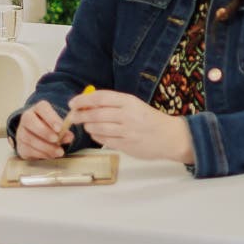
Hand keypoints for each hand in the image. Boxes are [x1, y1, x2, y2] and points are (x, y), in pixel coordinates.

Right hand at [13, 99, 73, 159]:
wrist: (38, 135)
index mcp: (37, 109)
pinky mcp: (20, 146)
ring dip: (45, 146)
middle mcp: (26, 118)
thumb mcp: (59, 125)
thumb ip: (64, 129)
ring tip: (59, 151)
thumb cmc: (50, 126)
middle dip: (44, 132)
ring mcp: (21, 132)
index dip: (50, 118)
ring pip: (29, 138)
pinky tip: (51, 155)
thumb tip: (69, 137)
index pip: (41, 108)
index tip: (60, 128)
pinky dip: (41, 154)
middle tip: (57, 139)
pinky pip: (28, 150)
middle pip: (30, 122)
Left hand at [66, 90, 194, 163]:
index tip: (73, 103)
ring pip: (97, 128)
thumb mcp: (135, 105)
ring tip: (87, 125)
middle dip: (80, 115)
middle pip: (95, 114)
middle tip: (73, 116)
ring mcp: (127, 131)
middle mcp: (127, 115)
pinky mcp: (126, 145)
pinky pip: (104, 140)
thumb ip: (114, 104)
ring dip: (88, 126)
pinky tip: (97, 134)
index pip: (100, 98)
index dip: (83, 99)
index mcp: (130, 101)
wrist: (170, 137)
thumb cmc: (150, 119)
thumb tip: (88, 103)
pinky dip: (96, 136)